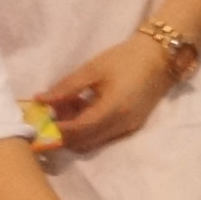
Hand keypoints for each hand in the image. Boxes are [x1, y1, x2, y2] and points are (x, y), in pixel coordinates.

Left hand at [39, 34, 180, 151]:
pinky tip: (84, 107)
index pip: (77, 131)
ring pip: (93, 141)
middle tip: (51, 113)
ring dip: (76, 131)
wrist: (160, 56)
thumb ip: (66, 88)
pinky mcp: (131, 126)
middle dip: (64, 132)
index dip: (56, 129)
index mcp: (112, 110)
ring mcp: (128, 128)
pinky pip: (104, 136)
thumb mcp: (93, 70)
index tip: (39, 119)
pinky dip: (89, 128)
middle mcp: (121, 126)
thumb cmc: (125, 58)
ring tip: (67, 106)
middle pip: (83, 143)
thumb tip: (41, 100)